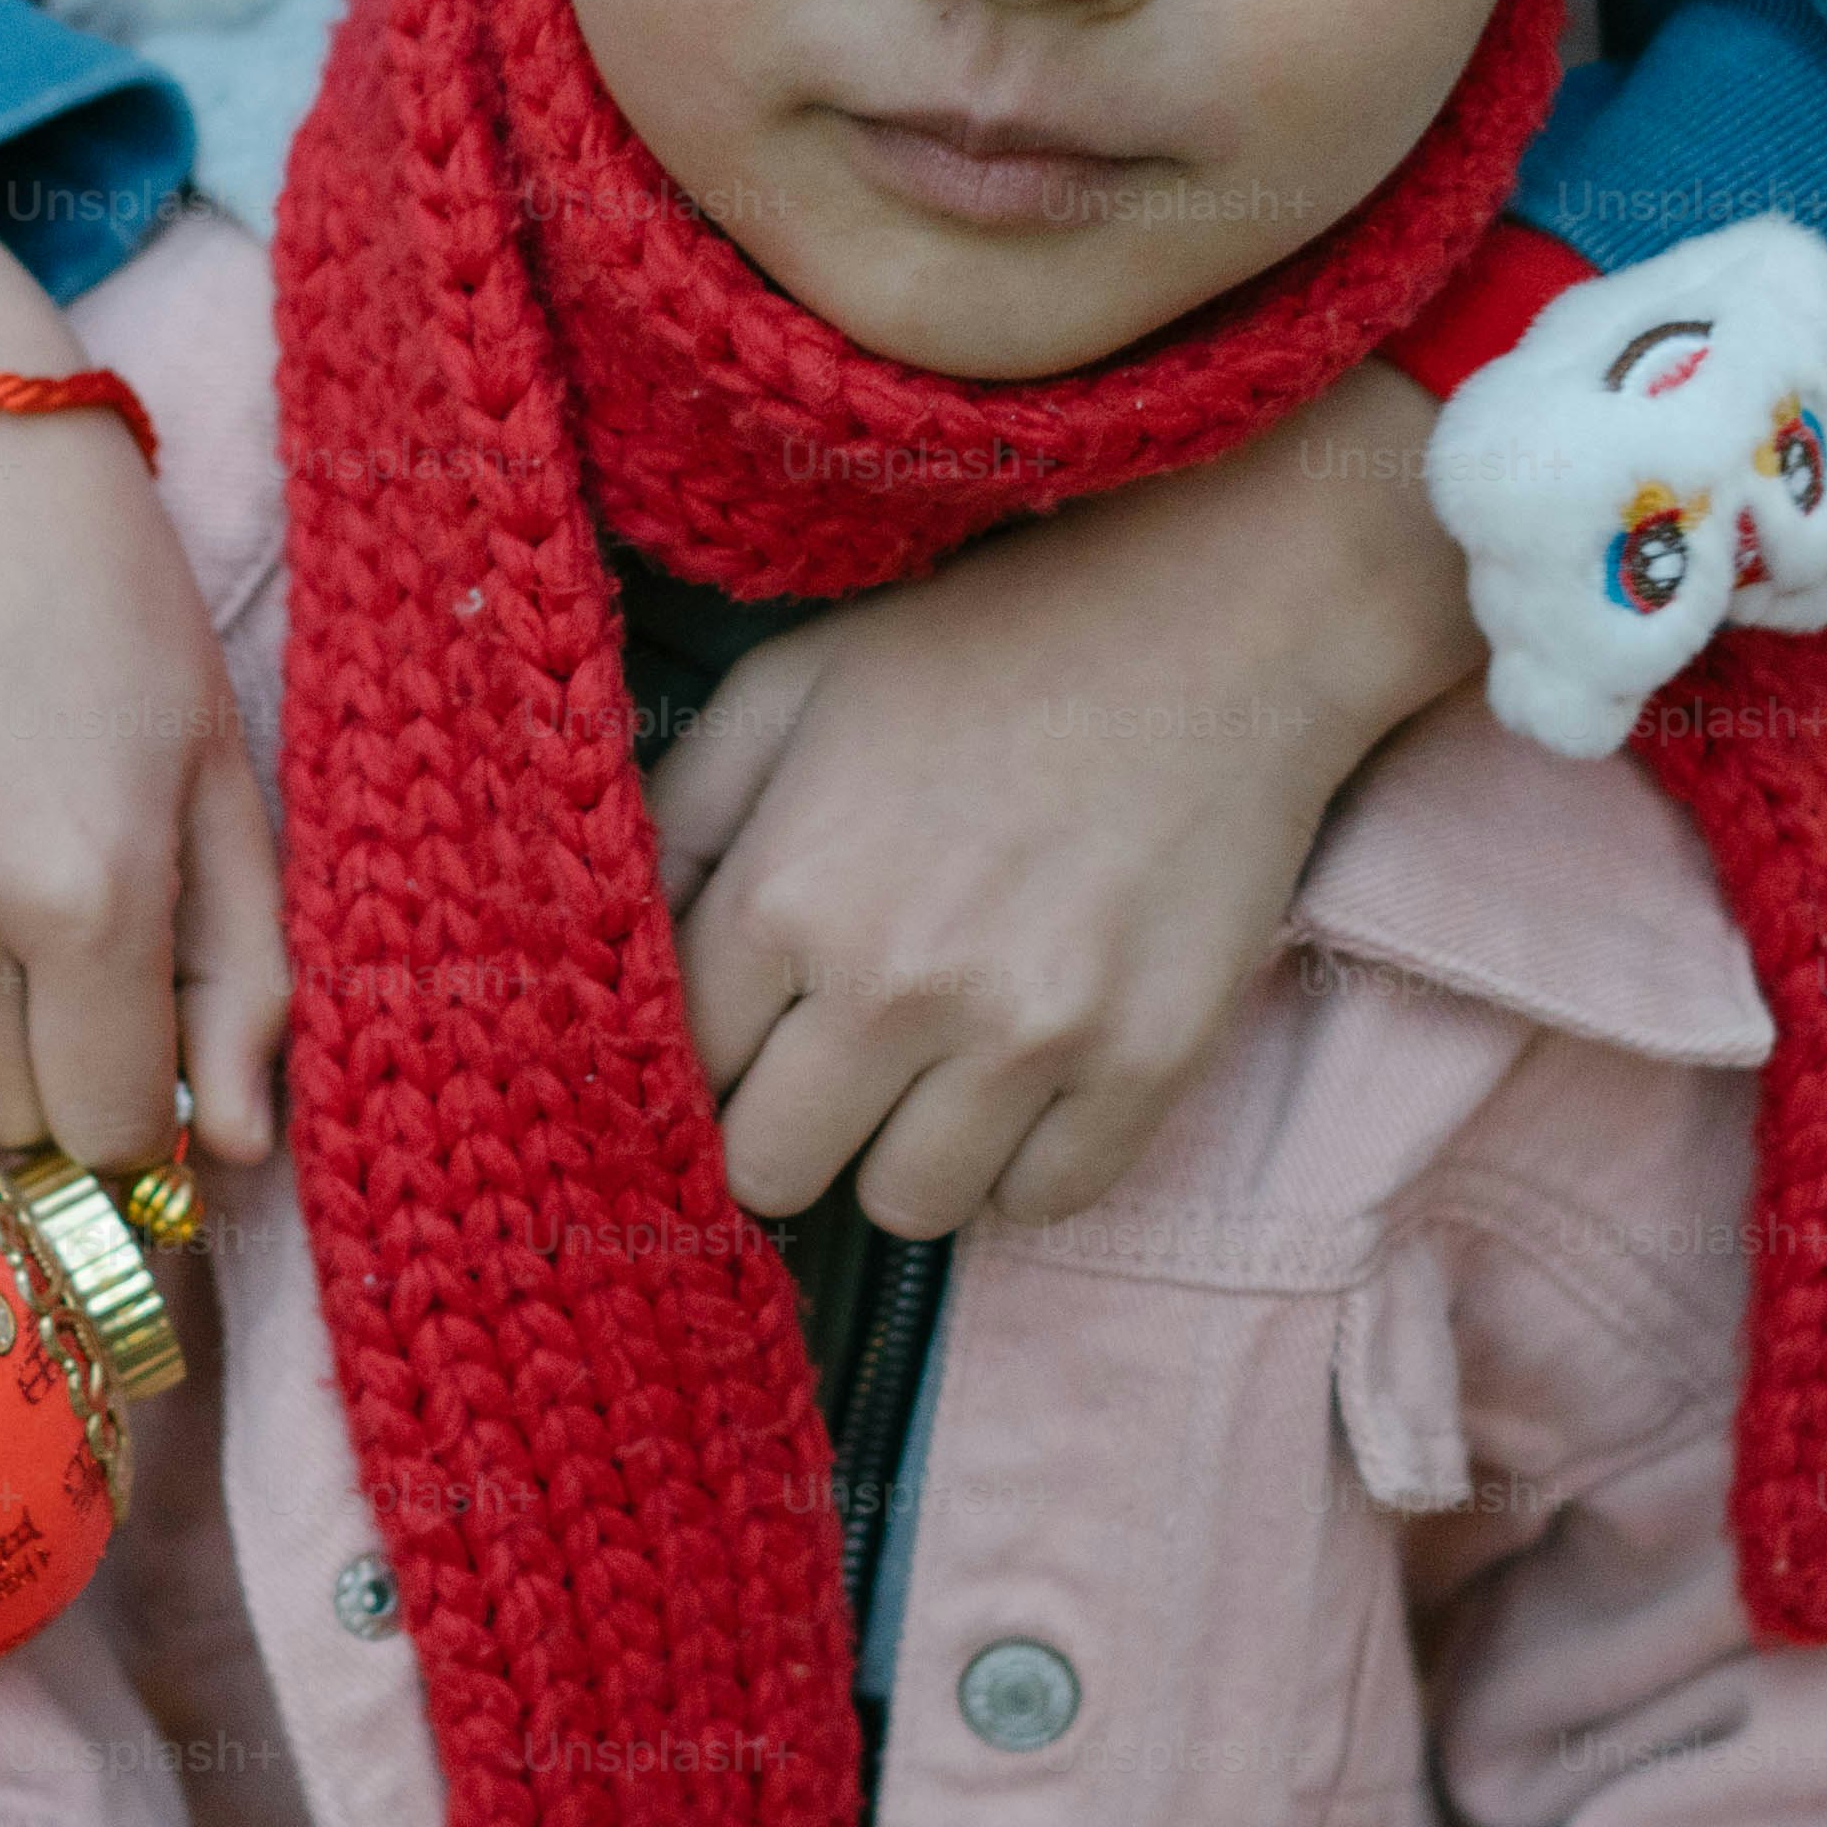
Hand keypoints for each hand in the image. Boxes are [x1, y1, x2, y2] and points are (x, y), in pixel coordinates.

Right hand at [0, 194, 284, 1173]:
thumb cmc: (111, 620)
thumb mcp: (218, 787)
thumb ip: (246, 985)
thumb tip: (235, 1153)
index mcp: (84, 891)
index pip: (104, 1133)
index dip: (141, 1116)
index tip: (153, 1053)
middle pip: (3, 1125)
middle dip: (56, 1083)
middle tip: (83, 976)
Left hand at [653, 361, 1482, 1235]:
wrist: (1225, 618)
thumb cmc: (986, 646)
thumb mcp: (788, 688)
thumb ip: (677, 818)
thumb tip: (600, 939)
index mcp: (785, 896)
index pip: (684, 1072)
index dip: (710, 1053)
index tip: (749, 1027)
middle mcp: (895, 985)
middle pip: (773, 1172)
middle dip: (789, 1125)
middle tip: (835, 1062)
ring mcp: (1029, 1036)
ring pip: (906, 1209)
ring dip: (908, 1152)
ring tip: (939, 1065)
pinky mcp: (1148, 1064)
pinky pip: (1044, 1204)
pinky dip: (1027, 1164)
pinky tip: (1031, 1079)